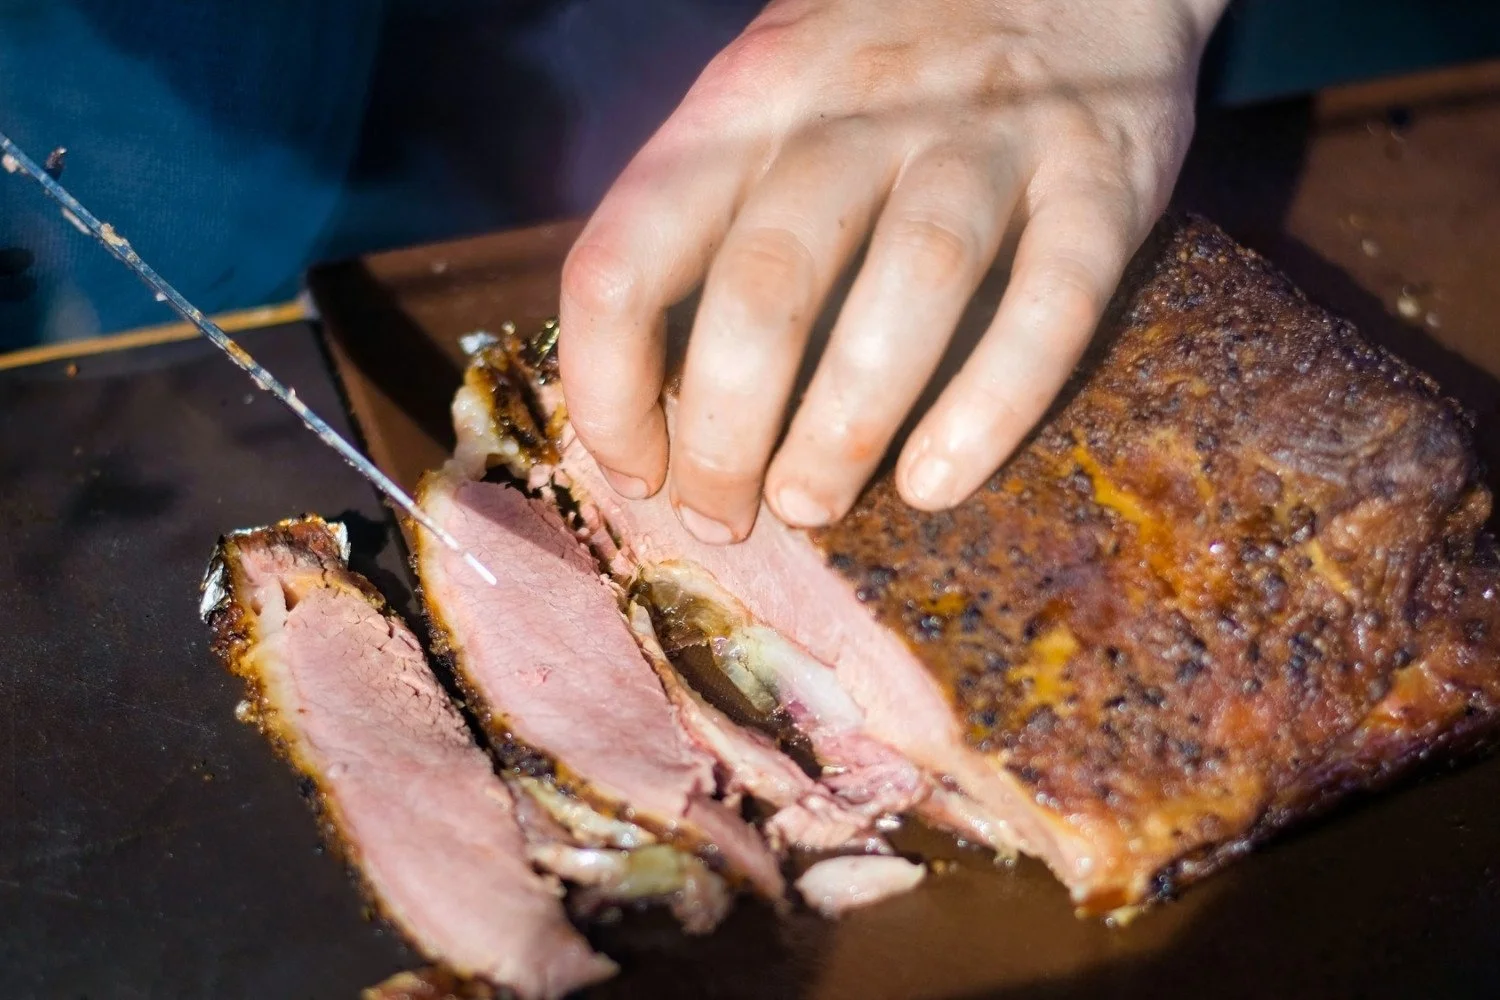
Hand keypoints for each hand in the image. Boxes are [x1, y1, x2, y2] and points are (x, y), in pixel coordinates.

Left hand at [558, 0, 1228, 542]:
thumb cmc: (888, 60)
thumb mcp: (767, 91)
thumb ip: (706, 209)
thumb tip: (645, 387)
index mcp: (748, 98)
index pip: (630, 251)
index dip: (608, 384)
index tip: (634, 467)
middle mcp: (858, 110)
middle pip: (765, 284)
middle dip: (723, 430)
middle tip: (723, 511)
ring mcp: (987, 139)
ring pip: (908, 286)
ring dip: (843, 424)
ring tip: (810, 505)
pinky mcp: (1101, 181)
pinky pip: (1049, 305)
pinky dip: (990, 406)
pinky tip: (934, 483)